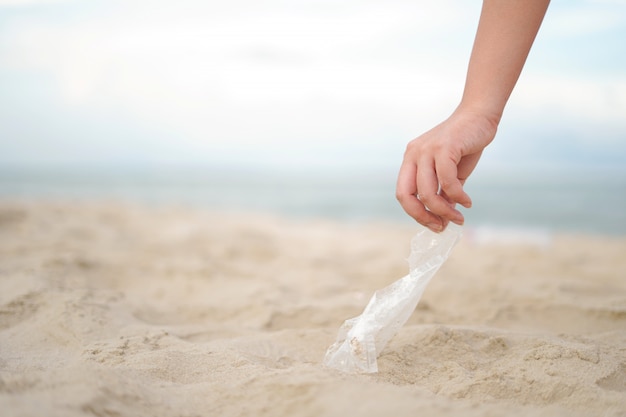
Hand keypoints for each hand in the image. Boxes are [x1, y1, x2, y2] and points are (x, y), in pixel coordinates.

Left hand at [396, 109, 497, 231]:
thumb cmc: (464, 145)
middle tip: (442, 226)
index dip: (416, 214)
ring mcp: (426, 150)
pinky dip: (458, 197)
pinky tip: (467, 202)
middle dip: (424, 216)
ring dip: (444, 211)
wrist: (479, 116)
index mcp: (410, 160)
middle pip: (407, 196)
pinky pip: (447, 181)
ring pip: (427, 192)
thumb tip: (444, 218)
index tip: (435, 224)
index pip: (402, 194)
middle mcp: (413, 154)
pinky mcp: (444, 148)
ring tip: (459, 218)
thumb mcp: (451, 173)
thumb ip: (444, 192)